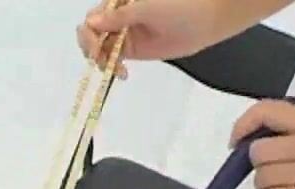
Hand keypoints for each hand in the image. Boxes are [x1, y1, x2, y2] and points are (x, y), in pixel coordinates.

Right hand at [76, 0, 216, 77]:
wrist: (206, 21)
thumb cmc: (179, 6)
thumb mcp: (147, 8)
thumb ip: (119, 17)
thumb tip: (90, 23)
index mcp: (118, 2)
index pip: (92, 18)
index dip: (89, 35)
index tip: (96, 49)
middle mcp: (117, 17)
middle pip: (92, 34)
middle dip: (92, 49)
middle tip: (103, 62)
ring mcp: (124, 34)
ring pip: (101, 48)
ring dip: (102, 61)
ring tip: (116, 70)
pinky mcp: (133, 50)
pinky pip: (114, 58)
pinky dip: (112, 67)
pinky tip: (121, 74)